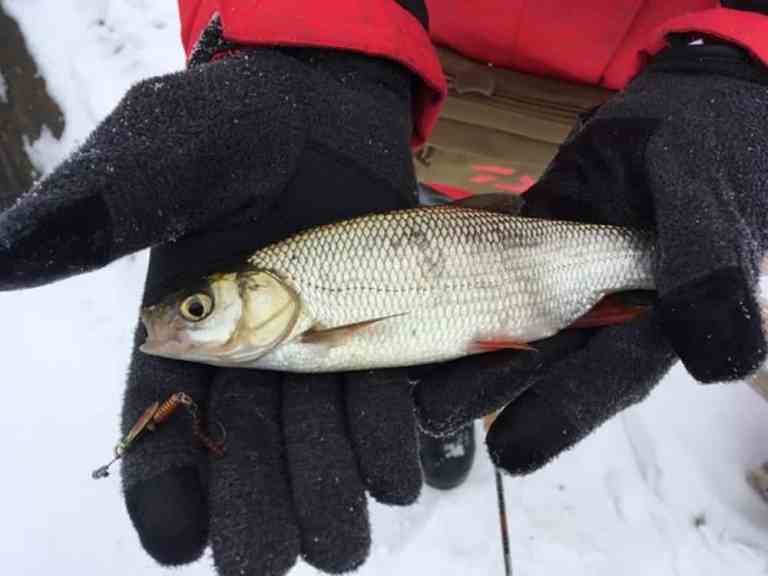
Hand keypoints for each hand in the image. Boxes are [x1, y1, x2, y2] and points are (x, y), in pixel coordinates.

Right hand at [2, 46, 422, 573]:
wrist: (332, 108)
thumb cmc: (242, 123)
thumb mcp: (177, 153)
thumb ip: (112, 204)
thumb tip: (5, 255)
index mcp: (187, 342)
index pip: (163, 436)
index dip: (169, 496)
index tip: (185, 545)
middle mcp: (255, 367)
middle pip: (254, 471)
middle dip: (270, 515)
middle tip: (286, 544)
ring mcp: (327, 364)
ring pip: (335, 464)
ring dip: (346, 484)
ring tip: (367, 478)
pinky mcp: (390, 347)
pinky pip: (406, 418)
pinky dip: (411, 439)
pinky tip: (408, 450)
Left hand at [414, 39, 767, 474]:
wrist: (678, 106)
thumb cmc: (708, 144)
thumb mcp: (709, 200)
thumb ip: (707, 267)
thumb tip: (726, 361)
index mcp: (659, 320)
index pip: (610, 378)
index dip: (563, 414)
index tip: (510, 456)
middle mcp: (607, 315)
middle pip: (548, 365)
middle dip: (493, 390)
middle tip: (432, 416)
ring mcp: (564, 284)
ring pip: (512, 326)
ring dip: (465, 348)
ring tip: (413, 371)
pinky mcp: (531, 253)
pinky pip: (493, 276)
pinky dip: (459, 291)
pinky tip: (416, 304)